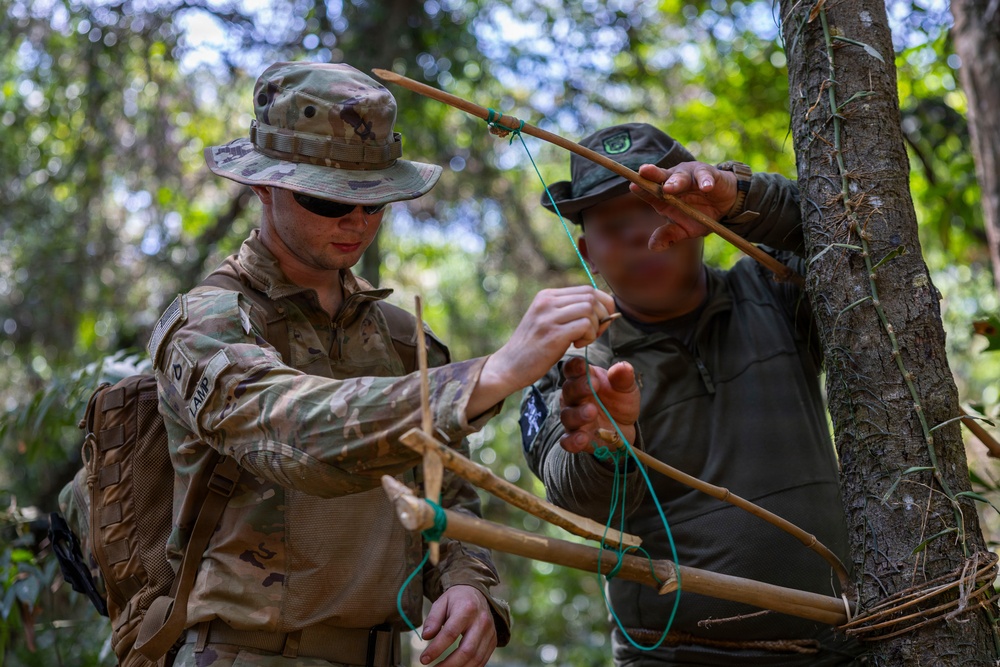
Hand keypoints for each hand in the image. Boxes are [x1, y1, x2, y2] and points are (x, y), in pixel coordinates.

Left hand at [420, 585, 496, 666]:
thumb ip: (433, 619)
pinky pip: (482, 660)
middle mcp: (482, 621)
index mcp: (467, 609)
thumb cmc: (456, 600)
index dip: (436, 648)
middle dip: (449, 664)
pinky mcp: (493, 641)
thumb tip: (426, 637)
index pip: (451, 633)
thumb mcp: (441, 602)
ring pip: (476, 658)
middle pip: (467, 650)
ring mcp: (490, 632)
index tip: (424, 659)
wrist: (477, 594)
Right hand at [469, 287, 615, 416]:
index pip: (587, 289)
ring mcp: (549, 316)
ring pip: (590, 309)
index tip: (599, 323)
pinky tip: (577, 345)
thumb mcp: (547, 320)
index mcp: (547, 295)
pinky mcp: (553, 333)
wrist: (509, 366)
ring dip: (595, 327)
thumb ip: (568, 311)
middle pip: (591, 296)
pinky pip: (585, 325)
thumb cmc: (533, 347)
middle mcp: (547, 301)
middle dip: (602, 315)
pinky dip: (589, 336)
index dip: (602, 305)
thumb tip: (603, 309)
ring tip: (582, 340)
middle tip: (594, 333)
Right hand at [559, 357, 638, 453]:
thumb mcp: (626, 388)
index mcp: (582, 378)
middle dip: (579, 387)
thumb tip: (623, 367)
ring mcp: (572, 418)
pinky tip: (582, 439)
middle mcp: (573, 397)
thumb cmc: (619, 401)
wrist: (623, 427)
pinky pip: (567, 440)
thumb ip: (623, 378)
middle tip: (592, 386)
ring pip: (568, 415)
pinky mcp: (575, 438)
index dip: (575, 366)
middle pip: (569, 390)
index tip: (583, 365)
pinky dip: (572, 441)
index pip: (572, 369)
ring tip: (592, 412)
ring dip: (578, 414)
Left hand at [628, 162, 739, 250]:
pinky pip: (706, 177)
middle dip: (653, 174)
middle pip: (661, 176)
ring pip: (681, 176)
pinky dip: (705, 182)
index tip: (633, 186)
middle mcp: (673, 181)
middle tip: (644, 172)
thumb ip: (669, 235)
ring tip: (670, 188)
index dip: (641, 188)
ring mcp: (690, 175)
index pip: (649, 190)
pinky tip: (706, 188)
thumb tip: (652, 247)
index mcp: (663, 195)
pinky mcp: (708, 174)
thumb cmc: (698, 215)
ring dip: (676, 181)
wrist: (725, 206)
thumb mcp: (684, 229)